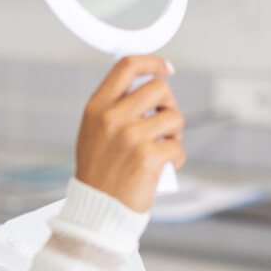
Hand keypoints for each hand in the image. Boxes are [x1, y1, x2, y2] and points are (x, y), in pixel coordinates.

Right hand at [75, 56, 185, 211]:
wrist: (97, 209)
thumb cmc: (98, 173)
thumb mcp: (93, 133)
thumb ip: (113, 108)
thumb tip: (147, 87)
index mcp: (96, 108)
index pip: (127, 67)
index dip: (152, 62)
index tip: (165, 68)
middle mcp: (112, 118)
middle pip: (159, 88)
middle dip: (168, 104)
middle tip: (164, 123)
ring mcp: (130, 136)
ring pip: (174, 117)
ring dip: (174, 133)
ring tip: (161, 148)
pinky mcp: (148, 156)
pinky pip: (178, 146)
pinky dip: (175, 158)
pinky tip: (162, 168)